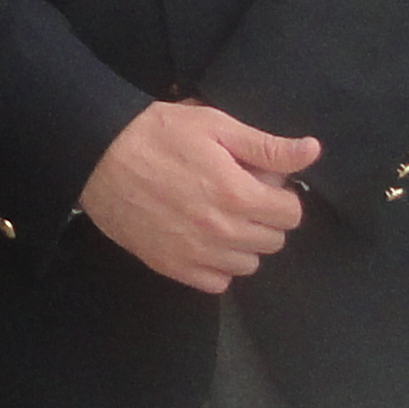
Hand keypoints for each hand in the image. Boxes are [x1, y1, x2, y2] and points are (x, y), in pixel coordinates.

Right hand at [79, 99, 320, 291]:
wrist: (95, 153)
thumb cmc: (157, 133)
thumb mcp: (213, 125)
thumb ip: (266, 145)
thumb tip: (313, 152)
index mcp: (239, 195)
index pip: (291, 213)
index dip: (278, 194)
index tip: (256, 180)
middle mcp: (224, 232)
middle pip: (273, 240)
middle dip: (262, 216)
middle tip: (233, 193)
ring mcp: (198, 255)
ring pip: (249, 264)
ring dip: (241, 242)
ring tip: (215, 215)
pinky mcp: (174, 268)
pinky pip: (218, 282)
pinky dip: (216, 265)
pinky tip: (199, 238)